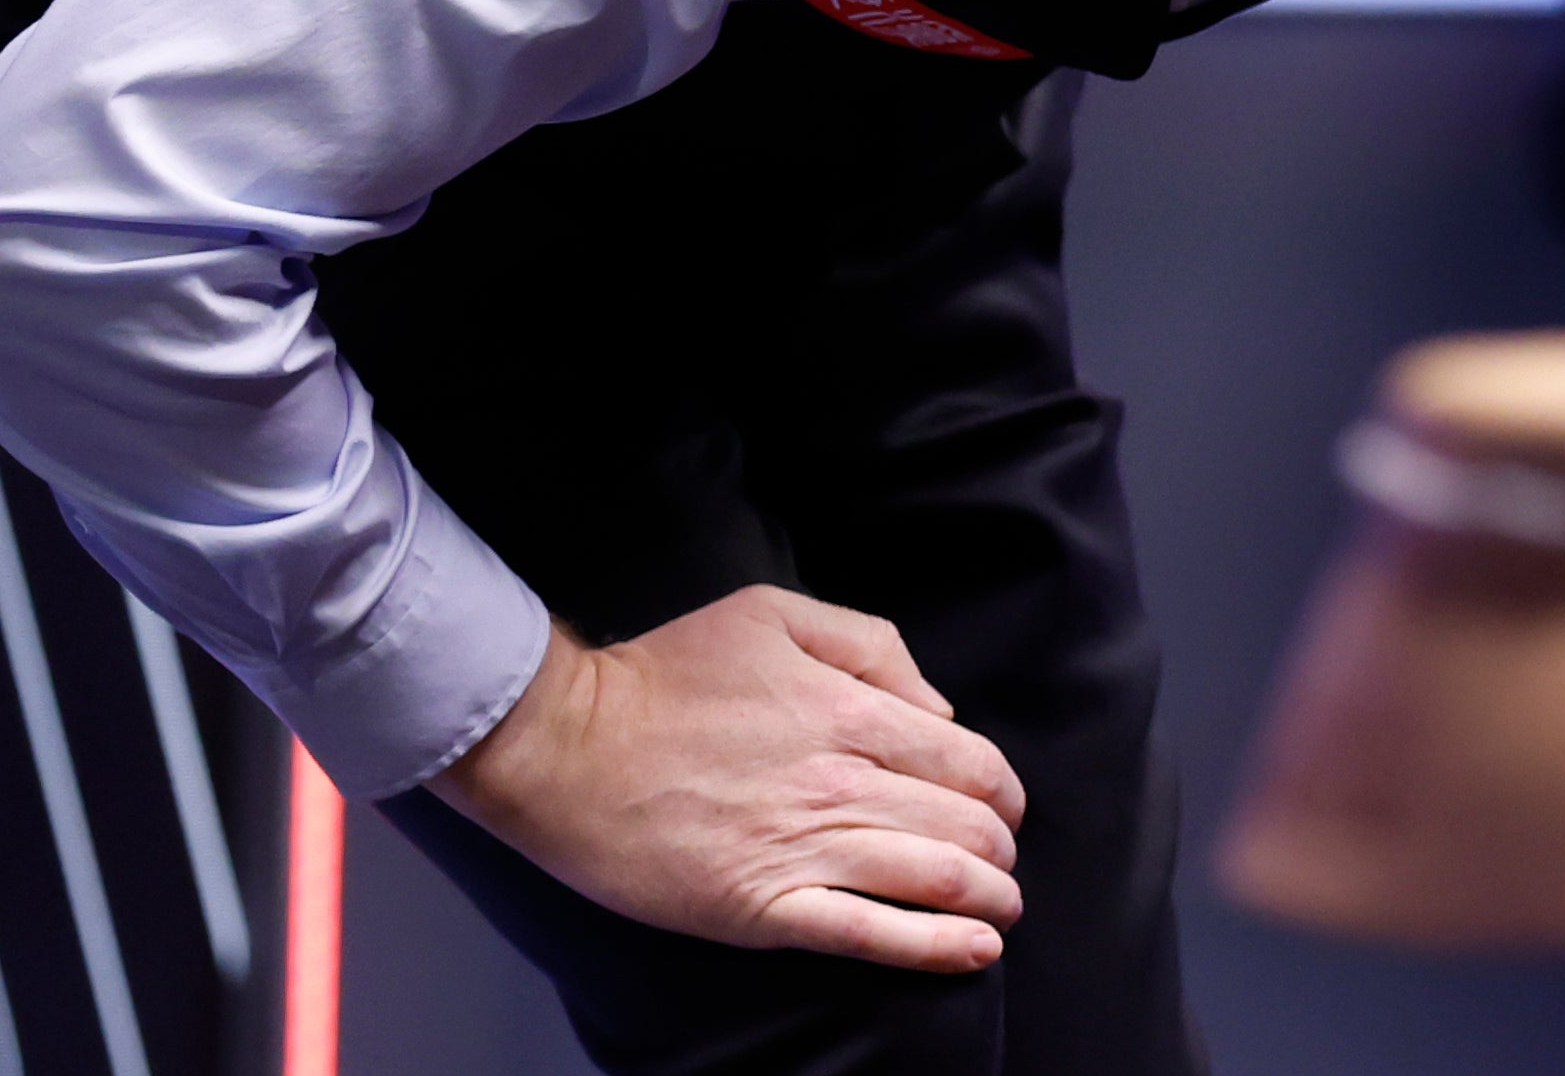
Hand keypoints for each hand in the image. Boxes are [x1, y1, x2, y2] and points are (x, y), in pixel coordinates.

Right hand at [434, 586, 1028, 971]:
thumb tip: (939, 706)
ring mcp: (805, 849)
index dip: (1001, 790)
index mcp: (855, 713)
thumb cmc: (663, 675)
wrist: (561, 745)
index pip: (972, 762)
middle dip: (1000, 846)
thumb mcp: (774, 615)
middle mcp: (844, 783)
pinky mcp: (762, 908)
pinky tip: (975, 949)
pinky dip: (934, 945)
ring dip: (991, 897)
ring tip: (1004, 909)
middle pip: (967, 824)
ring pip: (936, 879)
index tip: (1000, 807)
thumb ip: (872, 647)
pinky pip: (869, 934)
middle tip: (999, 860)